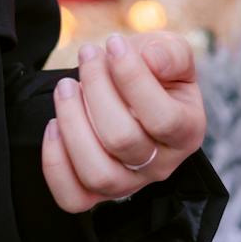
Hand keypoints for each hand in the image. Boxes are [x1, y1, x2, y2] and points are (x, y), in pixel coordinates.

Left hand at [40, 30, 206, 214]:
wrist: (126, 89)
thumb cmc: (151, 71)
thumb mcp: (170, 52)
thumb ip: (170, 52)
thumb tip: (153, 59)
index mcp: (187, 131)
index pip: (163, 118)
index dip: (133, 78)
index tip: (114, 43)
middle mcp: (161, 165)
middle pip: (122, 140)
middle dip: (97, 88)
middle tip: (88, 55)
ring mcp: (129, 183)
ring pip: (97, 173)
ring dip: (72, 123)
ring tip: (66, 86)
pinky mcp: (96, 193)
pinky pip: (73, 197)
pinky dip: (55, 163)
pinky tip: (53, 125)